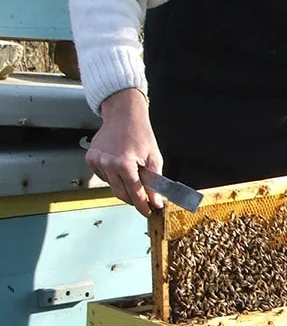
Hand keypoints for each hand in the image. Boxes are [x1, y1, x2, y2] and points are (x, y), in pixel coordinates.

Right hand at [84, 88, 163, 215]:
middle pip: (121, 193)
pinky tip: (119, 164)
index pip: (134, 193)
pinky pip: (103, 176)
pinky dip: (113, 176)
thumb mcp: (153, 156)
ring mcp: (97, 161)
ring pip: (111, 185)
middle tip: (143, 197)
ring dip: (123, 185)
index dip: (142, 204)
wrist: (124, 115)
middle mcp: (107, 163)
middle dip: (133, 198)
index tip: (148, 210)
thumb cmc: (140, 133)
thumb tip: (156, 201)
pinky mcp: (91, 159)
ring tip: (132, 170)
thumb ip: (154, 181)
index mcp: (124, 163)